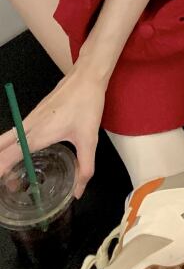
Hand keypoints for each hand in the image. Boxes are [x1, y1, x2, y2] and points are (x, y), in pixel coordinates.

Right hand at [0, 63, 106, 198]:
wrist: (86, 75)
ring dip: (2, 156)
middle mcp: (27, 127)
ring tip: (8, 174)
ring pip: (5, 139)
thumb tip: (78, 192)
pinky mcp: (34, 113)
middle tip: (8, 184)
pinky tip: (18, 154)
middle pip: (1, 149)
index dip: (1, 172)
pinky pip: (14, 132)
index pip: (7, 157)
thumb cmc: (86, 105)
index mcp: (37, 135)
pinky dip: (8, 145)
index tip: (6, 186)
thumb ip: (85, 167)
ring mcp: (29, 118)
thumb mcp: (89, 139)